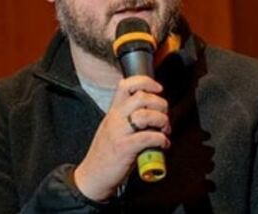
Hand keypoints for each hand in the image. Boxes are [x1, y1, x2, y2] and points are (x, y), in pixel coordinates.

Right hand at [73, 75, 170, 200]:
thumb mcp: (114, 128)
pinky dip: (161, 140)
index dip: (145, 82)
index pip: (126, 85)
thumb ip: (129, 117)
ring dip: (162, 121)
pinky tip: (163, 145)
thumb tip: (154, 111)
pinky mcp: (125, 148)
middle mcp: (115, 118)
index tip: (158, 89)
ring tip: (165, 130)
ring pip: (146, 115)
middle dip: (160, 104)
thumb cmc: (107, 153)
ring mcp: (119, 132)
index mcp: (113, 111)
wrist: (92, 176)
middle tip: (165, 117)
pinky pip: (148, 137)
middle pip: (141, 97)